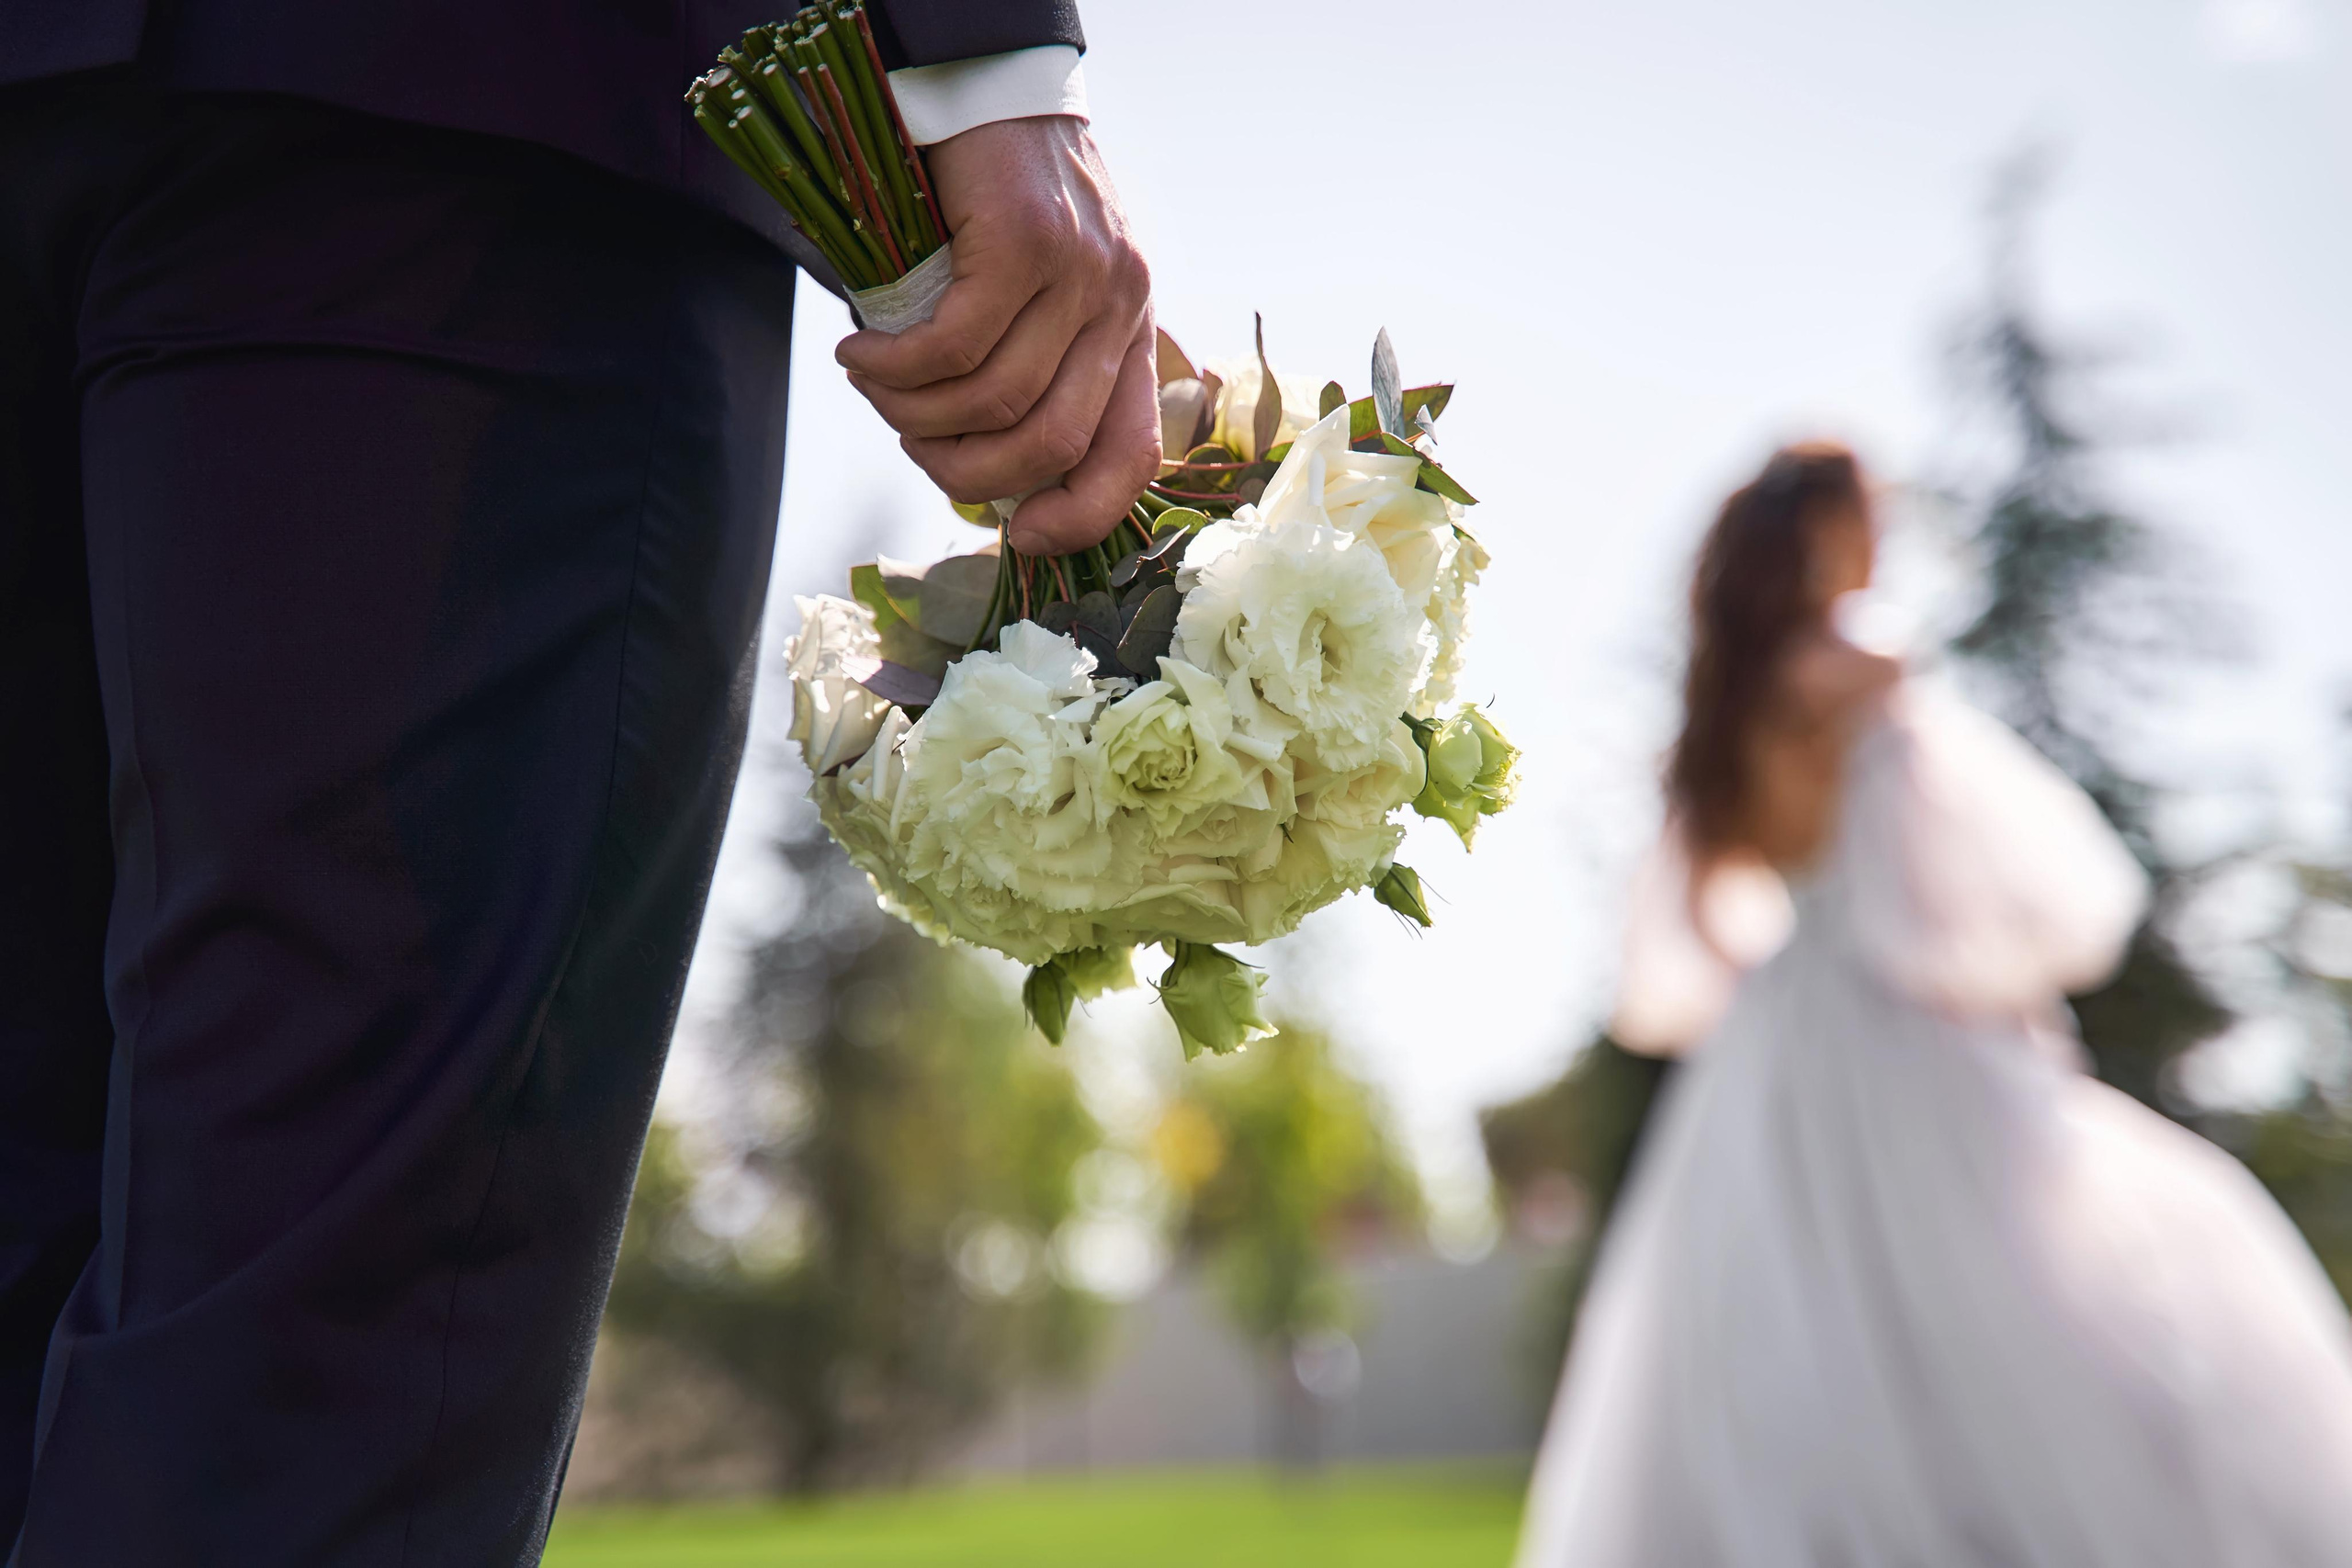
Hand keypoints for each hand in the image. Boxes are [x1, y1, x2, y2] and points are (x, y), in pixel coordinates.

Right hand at [836, 116, 1158, 555]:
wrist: (989, 83)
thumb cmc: (1000, 198)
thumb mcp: (1037, 289)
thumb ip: (1030, 363)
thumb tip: (983, 467)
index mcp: (1132, 330)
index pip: (1132, 454)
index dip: (1081, 515)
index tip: (1022, 539)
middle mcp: (1118, 306)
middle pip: (1052, 442)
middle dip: (971, 474)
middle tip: (913, 448)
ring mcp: (1078, 274)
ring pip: (996, 399)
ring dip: (917, 416)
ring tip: (873, 389)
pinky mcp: (1024, 243)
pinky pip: (955, 343)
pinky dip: (898, 366)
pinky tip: (862, 352)